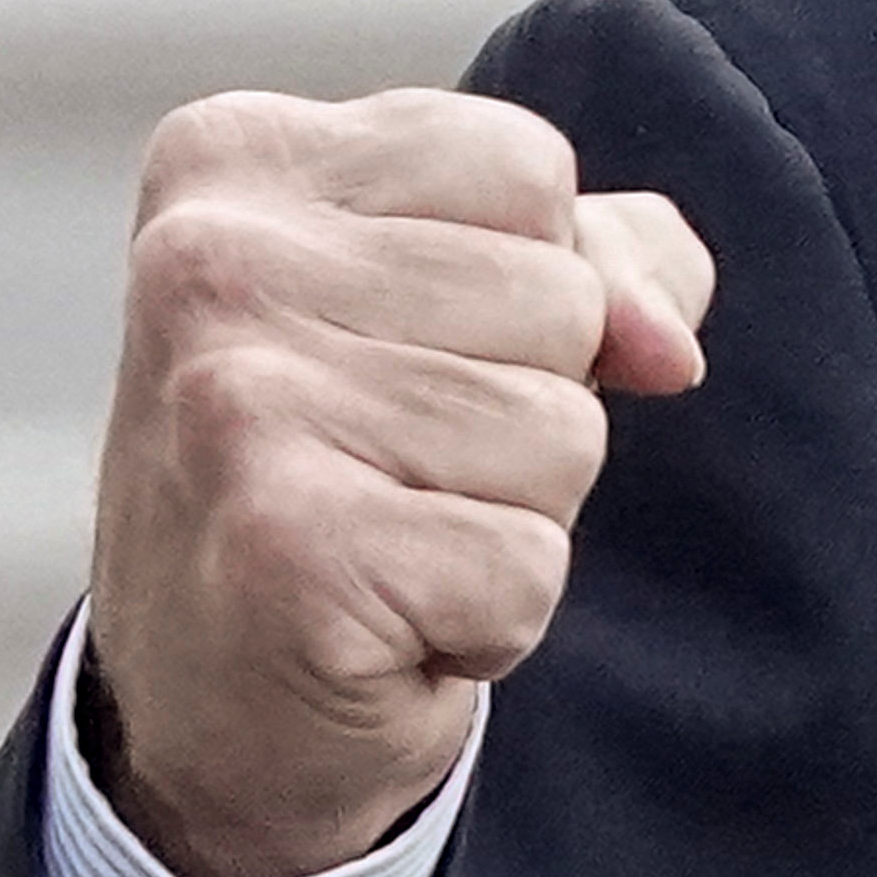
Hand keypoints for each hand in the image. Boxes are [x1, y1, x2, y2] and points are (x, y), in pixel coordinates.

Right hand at [83, 87, 713, 876]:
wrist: (209, 717)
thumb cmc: (338, 476)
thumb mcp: (448, 310)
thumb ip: (594, 258)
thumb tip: (667, 345)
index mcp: (236, 160)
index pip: (529, 169)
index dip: (519, 287)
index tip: (395, 362)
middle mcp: (209, 261)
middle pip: (560, 300)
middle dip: (520, 409)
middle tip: (389, 478)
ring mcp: (235, 405)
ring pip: (564, 430)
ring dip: (509, 517)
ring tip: (388, 545)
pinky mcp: (286, 548)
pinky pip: (530, 562)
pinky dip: (490, 620)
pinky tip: (384, 627)